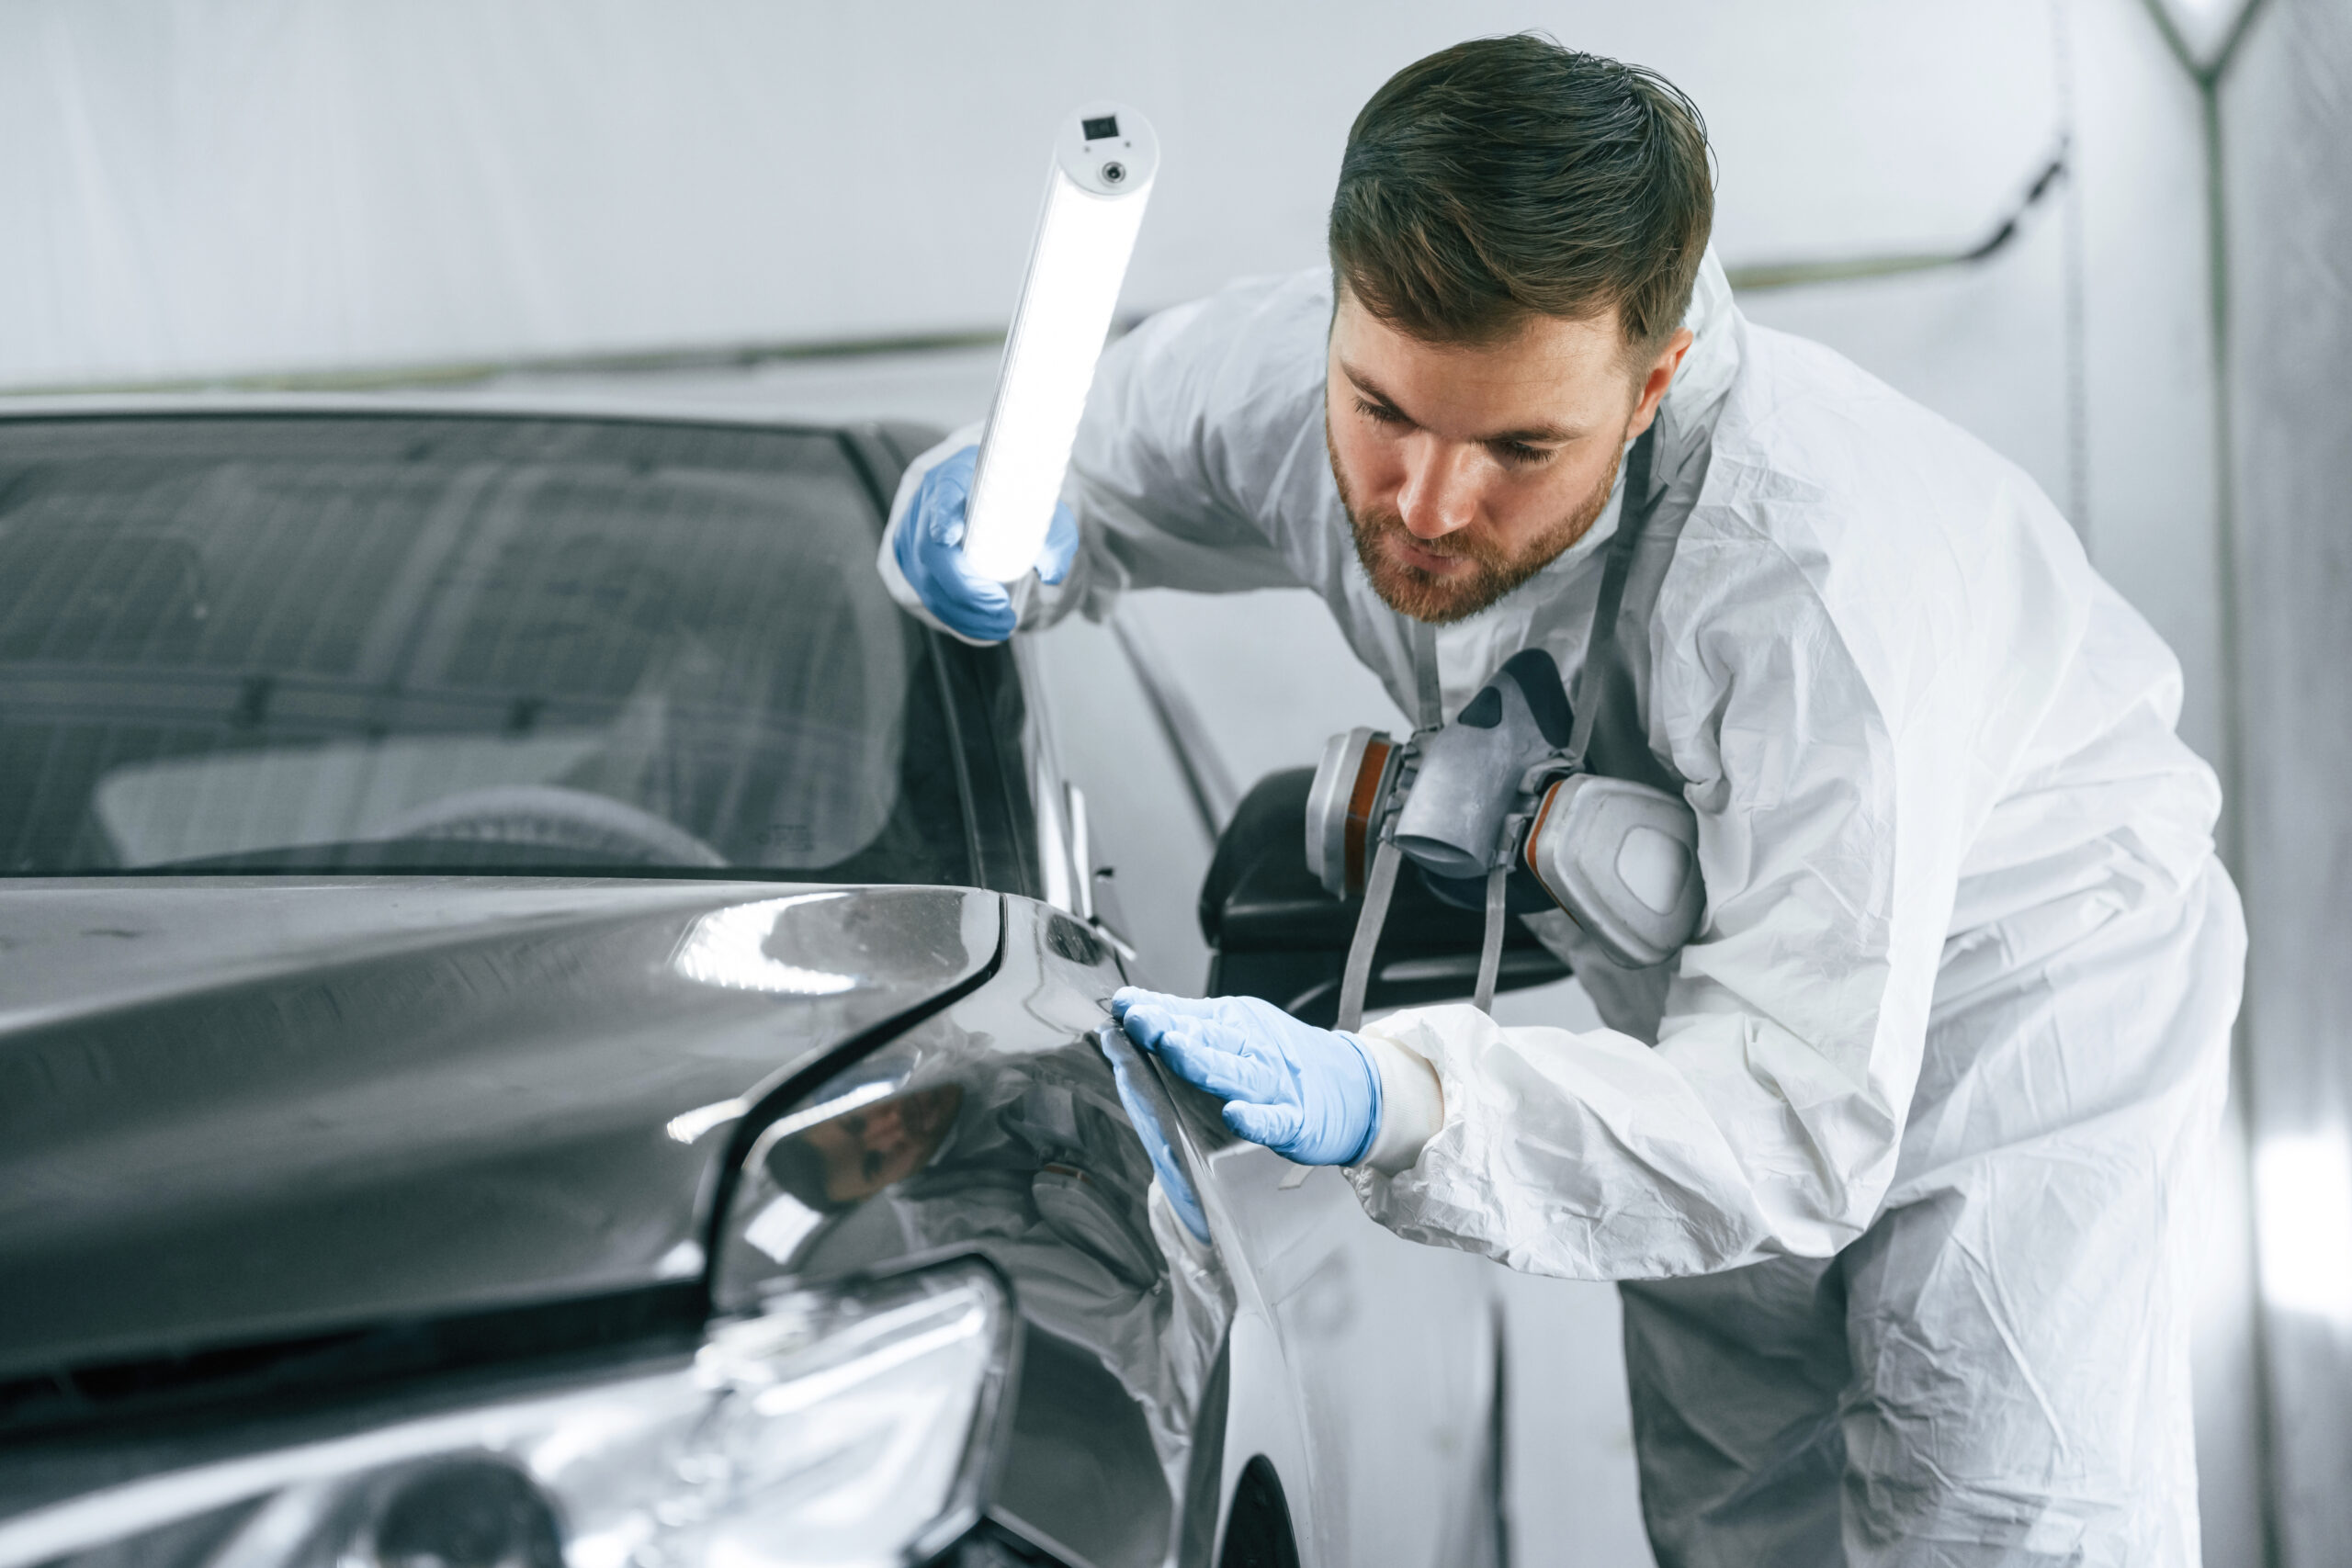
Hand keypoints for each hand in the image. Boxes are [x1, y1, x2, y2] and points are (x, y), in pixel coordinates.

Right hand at [892, 445, 1078, 643]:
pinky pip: (921, 598)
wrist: (985, 497)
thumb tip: (1051, 573)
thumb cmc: (1014, 502)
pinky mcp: (903, 564)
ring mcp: (907, 535)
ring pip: (923, 583)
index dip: (942, 513)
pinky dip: (953, 619)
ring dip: (963, 614)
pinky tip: (981, 628)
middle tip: (1003, 611)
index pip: (941, 492)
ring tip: (1002, 625)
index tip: (950, 536)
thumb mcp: (1043, 511)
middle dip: (966, 591)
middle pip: (929, 551)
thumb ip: (1056, 537)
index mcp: (954, 475)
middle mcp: (922, 503)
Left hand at [1111, 988, 1381, 1166]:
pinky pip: (1276, 1119)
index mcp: (1235, 1025)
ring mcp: (1276, 1085)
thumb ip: (1185, 1020)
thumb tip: (1131, 1005)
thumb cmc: (1283, 1060)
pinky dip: (1257, 1118)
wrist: (1356, 1088)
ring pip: (1236, 1073)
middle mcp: (1253, 1049)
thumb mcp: (1236, 1029)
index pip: (1189, 1014)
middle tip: (1138, 1020)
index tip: (1122, 1004)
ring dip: (1204, 1062)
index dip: (1155, 1010)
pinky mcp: (1297, 1120)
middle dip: (1172, 1029)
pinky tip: (1236, 1115)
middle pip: (1209, 1038)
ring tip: (1174, 1050)